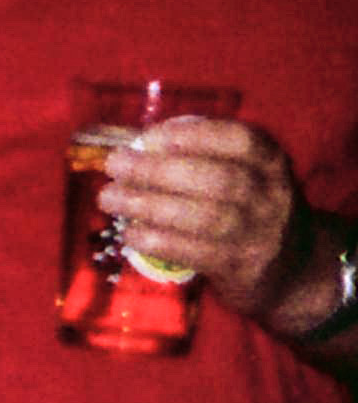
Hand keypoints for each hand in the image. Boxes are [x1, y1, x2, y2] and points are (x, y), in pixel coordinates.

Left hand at [101, 117, 317, 330]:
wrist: (293, 266)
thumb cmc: (248, 208)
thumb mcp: (245, 174)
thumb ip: (201, 156)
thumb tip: (135, 145)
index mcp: (270, 162)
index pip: (241, 140)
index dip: (192, 135)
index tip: (148, 137)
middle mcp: (271, 195)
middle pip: (217, 179)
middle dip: (157, 170)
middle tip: (114, 165)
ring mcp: (258, 233)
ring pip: (204, 217)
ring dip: (148, 205)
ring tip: (109, 198)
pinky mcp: (240, 267)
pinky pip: (194, 252)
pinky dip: (156, 241)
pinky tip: (130, 233)